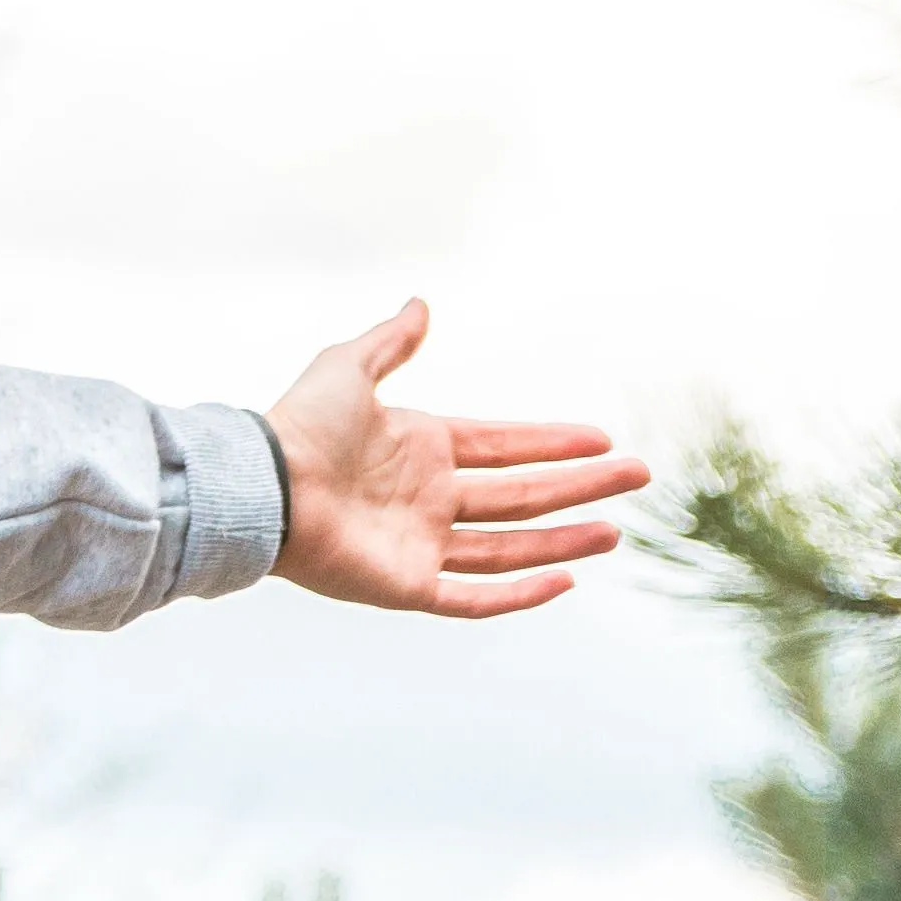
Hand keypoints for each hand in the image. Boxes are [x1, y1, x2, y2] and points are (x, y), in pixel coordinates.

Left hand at [264, 297, 645, 618]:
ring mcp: (421, 544)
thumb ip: (388, 342)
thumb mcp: (347, 369)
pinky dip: (521, 593)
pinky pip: (475, 597)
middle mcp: (428, 498)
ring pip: (510, 547)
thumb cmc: (298, 426)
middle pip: (522, 495)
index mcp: (421, 447)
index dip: (552, 442)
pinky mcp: (408, 586)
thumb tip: (420, 303)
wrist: (262, 484)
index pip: (503, 446)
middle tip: (638, 475)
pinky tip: (566, 581)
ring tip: (618, 530)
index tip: (601, 438)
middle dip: (580, 486)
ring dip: (565, 540)